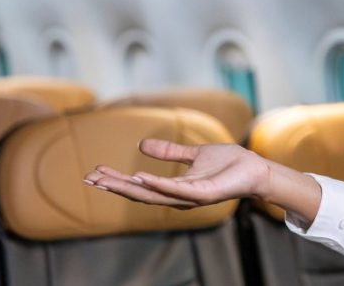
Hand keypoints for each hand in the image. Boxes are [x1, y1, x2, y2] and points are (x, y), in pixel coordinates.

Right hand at [83, 138, 271, 208]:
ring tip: (106, 179)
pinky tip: (139, 178)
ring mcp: (190, 197)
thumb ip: (170, 152)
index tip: (94, 171)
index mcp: (175, 188)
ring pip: (153, 194)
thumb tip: (141, 145)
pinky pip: (176, 190)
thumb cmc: (229, 163)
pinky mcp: (203, 194)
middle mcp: (178, 197)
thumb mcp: (193, 154)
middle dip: (113, 186)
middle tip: (89, 177)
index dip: (116, 180)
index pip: (139, 187)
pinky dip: (157, 185)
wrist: (255, 168)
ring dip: (128, 187)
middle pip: (139, 194)